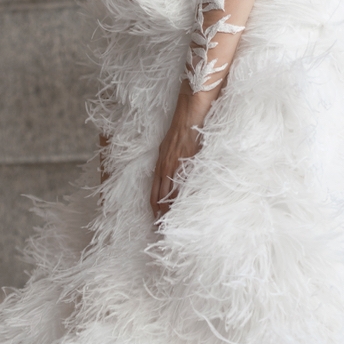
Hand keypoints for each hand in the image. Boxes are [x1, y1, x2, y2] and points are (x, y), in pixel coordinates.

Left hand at [150, 80, 217, 219]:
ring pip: (169, 193)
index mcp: (161, 163)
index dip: (154, 205)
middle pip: (160, 196)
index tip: (155, 218)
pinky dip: (180, 197)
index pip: (155, 191)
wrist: (189, 117)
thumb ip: (171, 161)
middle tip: (161, 226)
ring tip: (169, 222)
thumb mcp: (170, 147)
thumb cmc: (181, 130)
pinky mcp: (186, 163)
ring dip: (168, 208)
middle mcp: (165, 166)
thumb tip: (174, 174)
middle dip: (160, 212)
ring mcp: (175, 165)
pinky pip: (181, 184)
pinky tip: (181, 207)